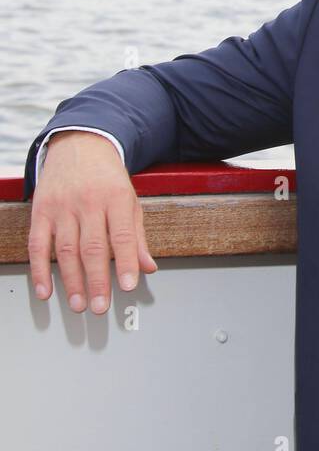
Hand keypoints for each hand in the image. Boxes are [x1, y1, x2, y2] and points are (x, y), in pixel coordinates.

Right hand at [27, 131, 157, 313]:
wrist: (79, 145)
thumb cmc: (107, 177)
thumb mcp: (130, 201)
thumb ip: (137, 237)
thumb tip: (148, 267)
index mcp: (115, 198)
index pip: (122, 236)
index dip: (126, 263)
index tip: (129, 286)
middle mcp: (88, 202)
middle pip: (92, 247)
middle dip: (97, 280)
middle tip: (100, 306)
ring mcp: (62, 206)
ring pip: (66, 249)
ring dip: (71, 281)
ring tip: (79, 304)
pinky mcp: (41, 211)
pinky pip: (38, 244)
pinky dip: (40, 270)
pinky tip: (45, 290)